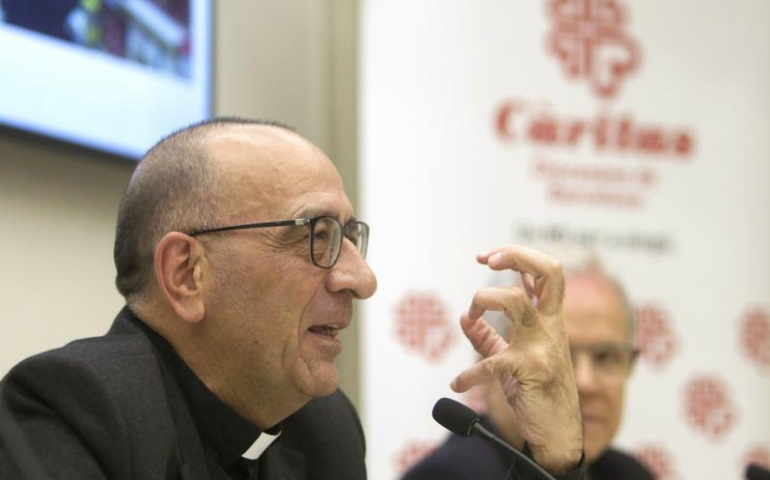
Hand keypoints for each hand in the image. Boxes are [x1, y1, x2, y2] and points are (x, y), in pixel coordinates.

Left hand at [450, 245, 582, 474]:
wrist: (558, 434)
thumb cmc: (537, 393)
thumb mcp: (509, 359)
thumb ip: (487, 337)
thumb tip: (463, 317)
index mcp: (549, 320)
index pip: (545, 272)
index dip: (516, 255)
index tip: (486, 257)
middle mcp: (551, 326)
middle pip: (548, 270)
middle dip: (516, 255)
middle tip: (487, 261)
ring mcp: (543, 346)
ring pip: (516, 300)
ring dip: (483, 300)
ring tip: (472, 315)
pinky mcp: (530, 370)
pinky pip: (491, 361)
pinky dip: (469, 374)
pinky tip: (459, 384)